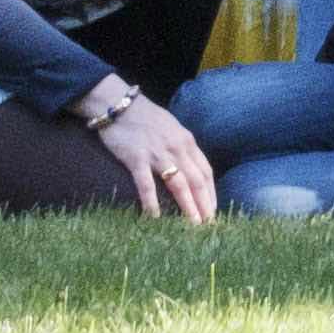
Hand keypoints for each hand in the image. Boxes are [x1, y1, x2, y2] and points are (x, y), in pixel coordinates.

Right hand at [85, 86, 218, 220]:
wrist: (119, 106)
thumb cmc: (145, 119)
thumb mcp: (171, 129)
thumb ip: (182, 148)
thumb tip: (190, 168)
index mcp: (187, 142)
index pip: (205, 172)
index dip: (211, 193)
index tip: (214, 211)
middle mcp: (177, 148)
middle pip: (197, 181)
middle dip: (204, 205)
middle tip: (209, 226)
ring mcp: (158, 153)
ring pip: (179, 184)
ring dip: (187, 206)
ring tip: (192, 225)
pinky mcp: (137, 158)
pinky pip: (147, 184)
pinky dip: (152, 202)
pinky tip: (155, 217)